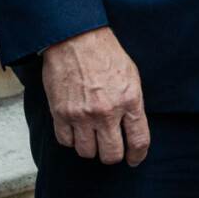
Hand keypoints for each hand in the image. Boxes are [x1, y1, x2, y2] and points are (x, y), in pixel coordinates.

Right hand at [42, 27, 148, 165]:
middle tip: (110, 148)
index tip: (133, 159)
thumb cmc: (105, 53)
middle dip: (112, 155)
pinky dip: (71, 139)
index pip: (138, 142)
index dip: (137, 156)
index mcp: (129, 101)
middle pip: (111, 155)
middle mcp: (106, 112)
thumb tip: (132, 128)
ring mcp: (82, 114)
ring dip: (90, 147)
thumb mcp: (132, 76)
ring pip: (87, 152)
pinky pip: (66, 142)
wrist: (75, 38)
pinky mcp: (60, 113)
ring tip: (91, 136)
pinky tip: (75, 129)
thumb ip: (133, 104)